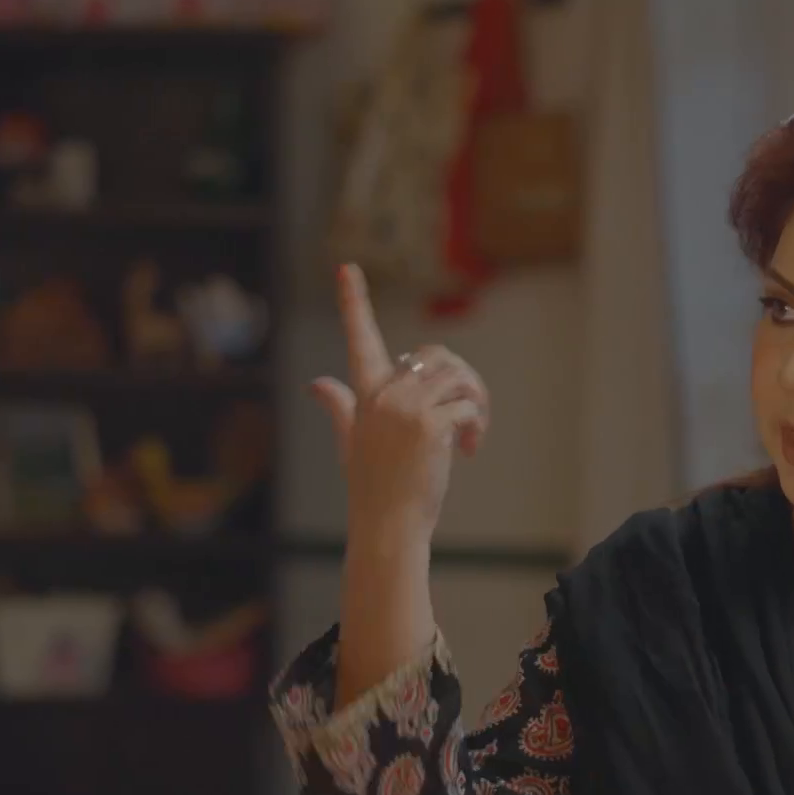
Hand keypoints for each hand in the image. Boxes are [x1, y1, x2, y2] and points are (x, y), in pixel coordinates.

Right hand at [308, 264, 489, 544]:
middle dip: (462, 380)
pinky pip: (468, 406)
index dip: (351, 302)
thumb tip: (315, 384)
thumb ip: (338, 406)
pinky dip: (478, 425)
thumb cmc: (374, 487)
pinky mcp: (431, 427)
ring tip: (471, 434)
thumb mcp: (352, 441)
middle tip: (470, 414)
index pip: (358, 339)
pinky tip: (470, 450)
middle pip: (437, 357)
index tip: (345, 268)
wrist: (387, 526)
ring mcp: (406, 409)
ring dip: (475, 402)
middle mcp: (382, 395)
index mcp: (364, 393)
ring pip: (458, 378)